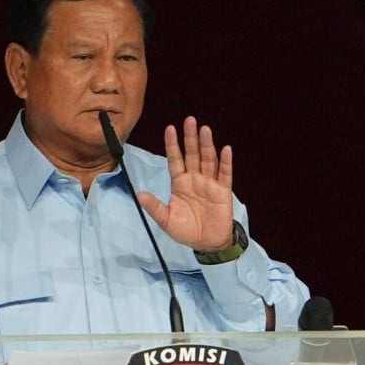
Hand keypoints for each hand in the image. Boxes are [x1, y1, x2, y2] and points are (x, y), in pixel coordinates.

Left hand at [136, 116, 234, 251]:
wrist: (207, 243)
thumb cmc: (186, 231)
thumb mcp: (166, 220)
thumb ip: (155, 207)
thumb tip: (139, 195)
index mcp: (180, 183)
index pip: (175, 160)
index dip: (172, 145)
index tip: (169, 128)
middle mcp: (194, 179)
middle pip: (192, 154)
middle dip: (190, 138)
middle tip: (189, 120)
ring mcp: (209, 183)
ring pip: (208, 160)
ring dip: (206, 145)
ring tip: (205, 129)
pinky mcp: (223, 191)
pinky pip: (224, 174)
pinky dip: (225, 162)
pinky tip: (225, 149)